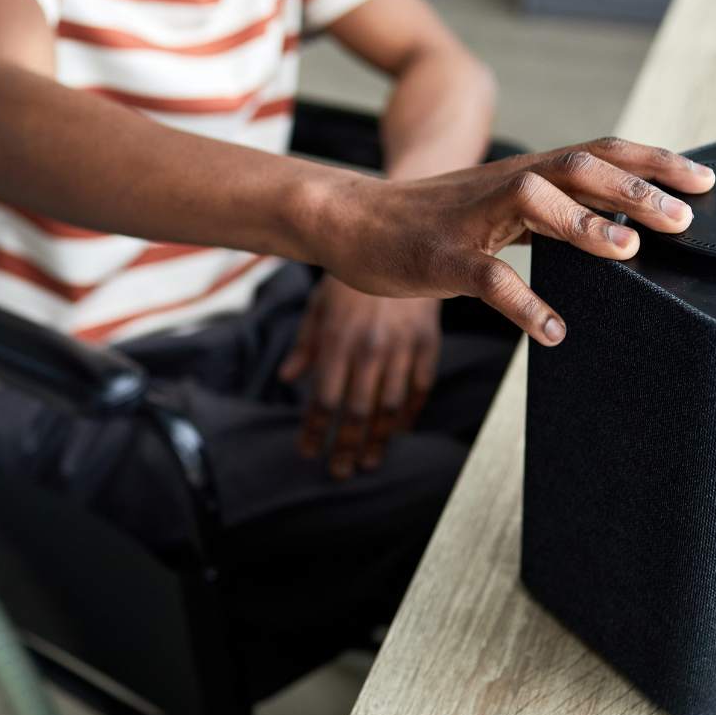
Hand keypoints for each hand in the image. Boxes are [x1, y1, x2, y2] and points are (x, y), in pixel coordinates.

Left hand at [279, 277, 440, 478]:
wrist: (400, 243)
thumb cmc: (350, 278)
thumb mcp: (320, 306)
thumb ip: (305, 344)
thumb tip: (287, 378)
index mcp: (338, 340)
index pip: (324, 398)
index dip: (315, 430)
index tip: (307, 452)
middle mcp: (370, 349)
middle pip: (356, 411)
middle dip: (345, 446)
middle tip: (338, 472)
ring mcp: (402, 348)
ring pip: (390, 407)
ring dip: (378, 440)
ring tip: (367, 463)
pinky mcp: (428, 343)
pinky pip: (420, 388)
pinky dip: (409, 414)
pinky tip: (398, 432)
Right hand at [309, 138, 715, 345]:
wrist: (352, 219)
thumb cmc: (427, 219)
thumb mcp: (493, 206)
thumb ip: (546, 213)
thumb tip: (607, 231)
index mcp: (521, 175)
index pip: (596, 154)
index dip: (651, 162)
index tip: (702, 179)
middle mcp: (502, 186)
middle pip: (575, 168)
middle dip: (634, 189)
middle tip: (682, 219)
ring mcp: (469, 220)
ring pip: (532, 204)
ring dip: (584, 225)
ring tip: (628, 253)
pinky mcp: (440, 257)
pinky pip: (486, 277)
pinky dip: (522, 303)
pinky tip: (550, 330)